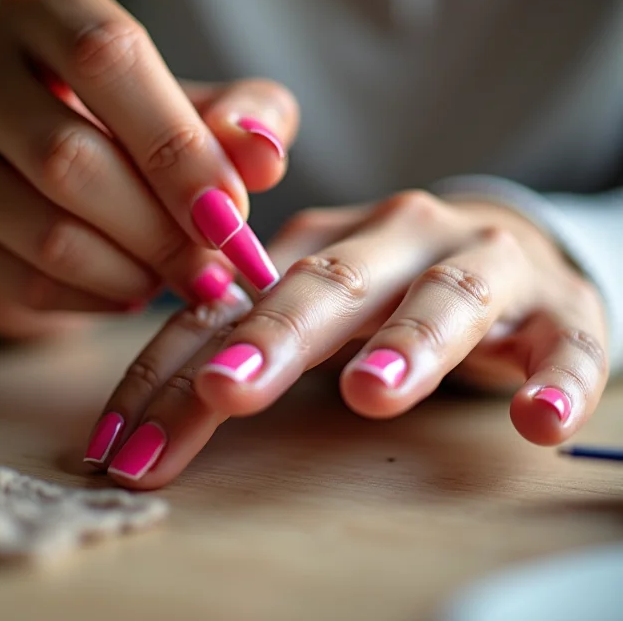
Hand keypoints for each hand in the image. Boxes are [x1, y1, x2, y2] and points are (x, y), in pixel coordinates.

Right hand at [0, 0, 295, 337]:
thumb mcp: (200, 108)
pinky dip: (99, 298)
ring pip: (50, 231)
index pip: (108, 55)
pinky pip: (28, 282)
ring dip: (137, 271)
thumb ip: (244, 118)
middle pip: (71, 157)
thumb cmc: (135, 133)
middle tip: (217, 266)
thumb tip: (263, 154)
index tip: (230, 211)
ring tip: (179, 276)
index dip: (178, 145)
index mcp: (41, 11)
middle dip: (164, 229)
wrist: (54, 186)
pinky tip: (132, 289)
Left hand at [86, 191, 607, 487]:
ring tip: (372, 394)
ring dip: (408, 345)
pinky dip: (553, 380)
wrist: (502, 248)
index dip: (174, 370)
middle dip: (275, 338)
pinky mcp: (556, 310)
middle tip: (224, 394)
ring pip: (445, 298)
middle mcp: (396, 239)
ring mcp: (480, 267)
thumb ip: (248, 329)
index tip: (122, 446)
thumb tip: (162, 388)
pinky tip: (536, 423)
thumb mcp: (312, 299)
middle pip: (331, 285)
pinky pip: (563, 346)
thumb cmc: (388, 283)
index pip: (233, 303)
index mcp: (321, 241)